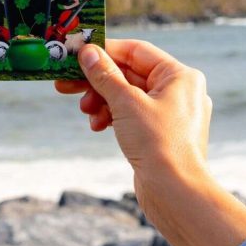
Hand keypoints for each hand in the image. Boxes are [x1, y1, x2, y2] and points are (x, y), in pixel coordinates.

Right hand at [55, 39, 245, 245]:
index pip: (136, 51)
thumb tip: (87, 53)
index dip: (105, 51)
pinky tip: (98, 126)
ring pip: (127, 96)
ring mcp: (171, 113)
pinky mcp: (160, 134)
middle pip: (129, 74)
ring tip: (86, 112)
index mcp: (180, 76)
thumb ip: (104, 75)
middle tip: (65, 84)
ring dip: (102, 101)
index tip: (77, 54)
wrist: (176, 194)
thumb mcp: (126, 103)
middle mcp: (179, 91)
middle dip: (97, 81)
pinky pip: (131, 115)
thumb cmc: (159, 144)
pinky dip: (112, 116)